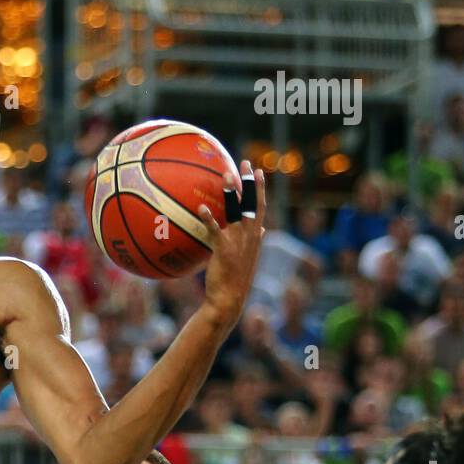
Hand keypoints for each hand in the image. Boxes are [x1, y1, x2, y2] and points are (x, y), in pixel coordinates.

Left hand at [200, 162, 264, 327]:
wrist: (229, 301)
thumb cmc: (236, 281)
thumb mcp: (249, 259)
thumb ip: (255, 241)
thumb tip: (263, 229)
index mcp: (256, 237)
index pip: (261, 207)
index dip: (260, 189)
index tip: (259, 171)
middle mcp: (250, 237)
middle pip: (252, 203)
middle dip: (250, 182)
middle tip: (245, 163)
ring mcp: (238, 243)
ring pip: (236, 212)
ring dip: (232, 192)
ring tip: (226, 175)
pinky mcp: (224, 250)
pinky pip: (215, 230)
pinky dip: (209, 218)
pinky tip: (201, 207)